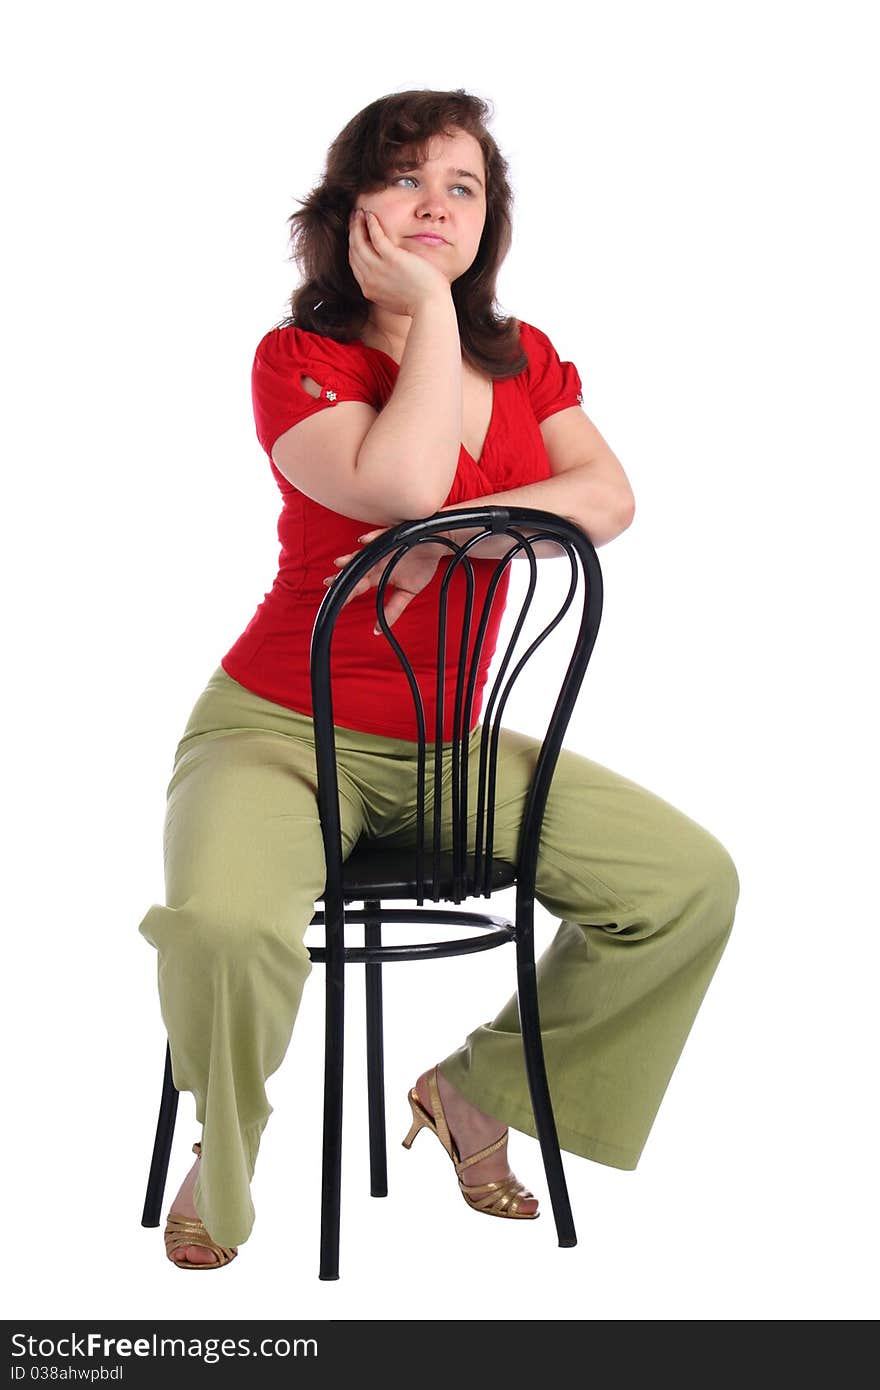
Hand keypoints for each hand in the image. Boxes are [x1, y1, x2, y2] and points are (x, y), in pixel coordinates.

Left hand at [322, 528, 448, 633]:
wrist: (438, 545)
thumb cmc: (422, 564)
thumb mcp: (407, 593)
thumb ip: (393, 610)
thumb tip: (379, 630)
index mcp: (378, 574)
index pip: (358, 585)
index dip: (346, 592)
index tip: (334, 602)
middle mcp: (377, 561)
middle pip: (355, 569)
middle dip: (342, 576)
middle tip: (329, 583)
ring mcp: (383, 547)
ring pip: (363, 552)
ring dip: (351, 557)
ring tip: (340, 562)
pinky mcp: (393, 535)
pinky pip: (381, 535)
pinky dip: (372, 538)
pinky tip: (363, 541)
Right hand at [348, 208, 450, 316]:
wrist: (431, 307)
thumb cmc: (421, 304)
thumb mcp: (396, 299)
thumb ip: (387, 287)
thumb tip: (390, 280)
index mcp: (370, 289)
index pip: (355, 264)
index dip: (353, 247)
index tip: (355, 236)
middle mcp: (370, 279)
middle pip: (354, 252)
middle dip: (352, 233)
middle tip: (354, 219)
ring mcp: (379, 269)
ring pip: (359, 243)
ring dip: (357, 225)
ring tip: (359, 213)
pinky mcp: (392, 259)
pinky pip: (375, 236)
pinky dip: (370, 224)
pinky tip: (370, 215)